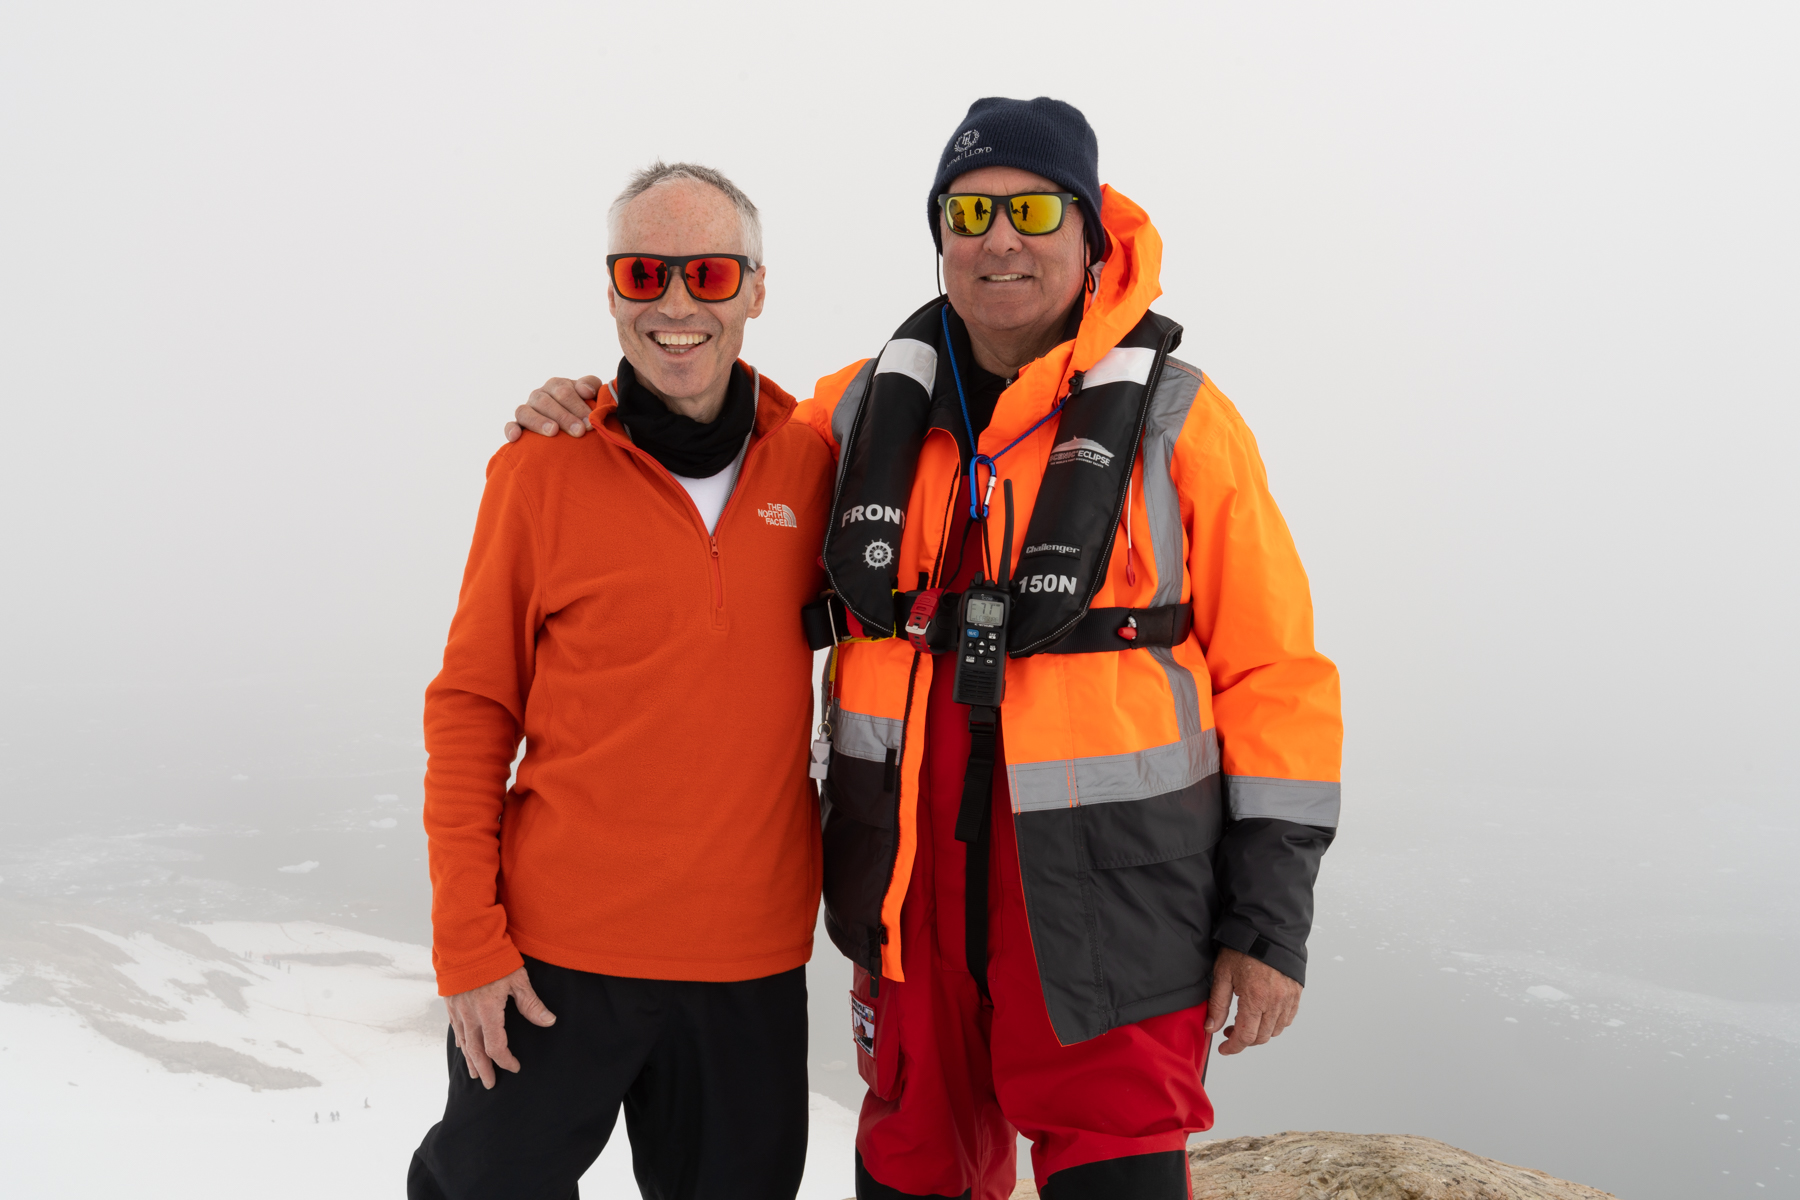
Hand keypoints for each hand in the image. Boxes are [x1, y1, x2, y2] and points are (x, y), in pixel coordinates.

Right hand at [444, 965, 556, 1088]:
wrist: (466, 941)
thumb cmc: (494, 958)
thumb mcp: (518, 979)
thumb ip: (531, 1003)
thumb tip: (549, 1021)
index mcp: (488, 1012)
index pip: (496, 1046)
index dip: (506, 1060)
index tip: (515, 1066)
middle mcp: (470, 1015)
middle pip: (477, 1051)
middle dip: (485, 1069)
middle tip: (491, 1083)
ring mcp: (458, 1010)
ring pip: (464, 1043)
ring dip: (471, 1060)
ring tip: (476, 1074)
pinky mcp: (451, 1003)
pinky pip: (456, 1029)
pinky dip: (461, 1042)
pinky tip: (464, 1048)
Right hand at [504, 376, 601, 442]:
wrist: (576, 424)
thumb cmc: (585, 408)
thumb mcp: (592, 393)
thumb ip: (591, 384)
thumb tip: (585, 390)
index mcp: (556, 385)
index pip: (564, 391)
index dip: (577, 407)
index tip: (590, 423)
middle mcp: (539, 395)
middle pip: (546, 402)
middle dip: (564, 417)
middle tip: (579, 431)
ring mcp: (527, 410)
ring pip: (525, 412)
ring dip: (539, 421)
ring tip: (553, 432)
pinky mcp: (518, 425)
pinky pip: (510, 425)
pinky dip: (511, 429)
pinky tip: (516, 437)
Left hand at [1205, 946, 1301, 1055]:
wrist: (1267, 929)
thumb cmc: (1244, 948)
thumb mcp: (1223, 974)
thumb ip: (1217, 1004)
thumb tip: (1211, 1027)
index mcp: (1255, 998)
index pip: (1246, 1036)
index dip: (1234, 1047)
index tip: (1224, 1049)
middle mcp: (1275, 1001)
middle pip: (1262, 1037)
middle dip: (1244, 1040)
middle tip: (1230, 1032)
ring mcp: (1289, 998)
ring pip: (1276, 1031)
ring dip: (1260, 1033)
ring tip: (1245, 1022)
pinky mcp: (1296, 994)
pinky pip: (1287, 1019)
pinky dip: (1275, 1024)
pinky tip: (1262, 1015)